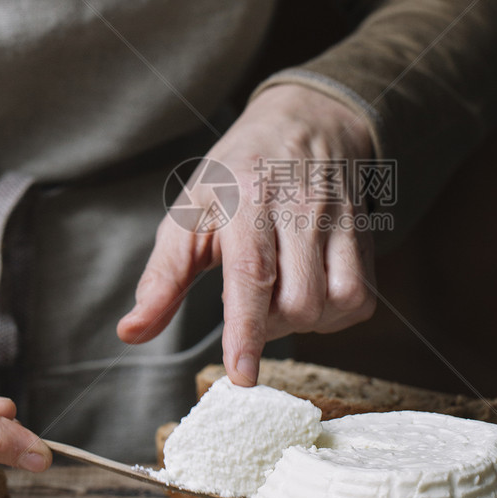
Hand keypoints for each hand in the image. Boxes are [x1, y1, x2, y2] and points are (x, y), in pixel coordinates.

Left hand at [117, 84, 376, 383]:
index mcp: (247, 197)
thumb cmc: (236, 176)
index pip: (251, 273)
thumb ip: (162, 278)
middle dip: (271, 325)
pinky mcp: (364, 233)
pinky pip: (361, 297)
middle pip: (299, 299)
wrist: (303, 122)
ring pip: (338, 300)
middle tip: (251, 307)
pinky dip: (335, 314)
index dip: (247, 330)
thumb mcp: (189, 214)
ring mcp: (338, 219)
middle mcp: (299, 206)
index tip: (240, 375)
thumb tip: (132, 333)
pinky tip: (311, 296)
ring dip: (306, 321)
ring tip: (280, 301)